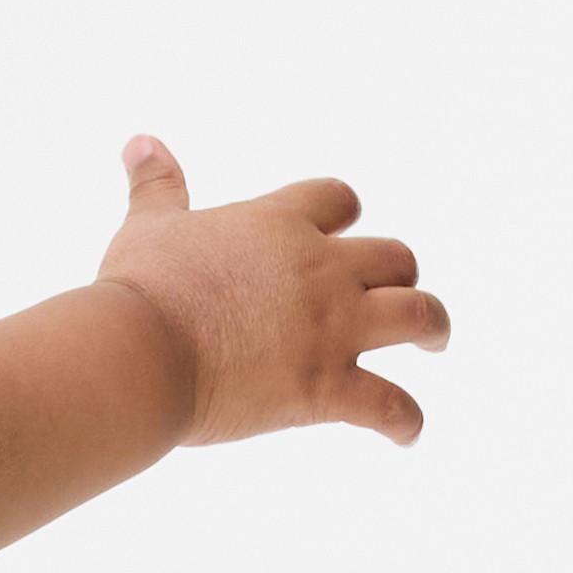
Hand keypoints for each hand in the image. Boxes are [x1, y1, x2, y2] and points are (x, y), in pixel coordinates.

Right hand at [94, 138, 450, 446]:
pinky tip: (406, 430)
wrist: (139, 353)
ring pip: (418, 315)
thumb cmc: (139, 289)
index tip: (344, 227)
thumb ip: (157, 183)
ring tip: (433, 342)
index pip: (338, 199)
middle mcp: (319, 269)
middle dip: (400, 272)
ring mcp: (330, 329)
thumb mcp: (149, 227)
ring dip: (432, 328)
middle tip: (395, 290)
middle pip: (394, 257)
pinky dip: (405, 420)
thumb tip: (140, 141)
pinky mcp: (326, 387)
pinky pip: (390, 405)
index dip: (345, 213)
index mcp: (278, 224)